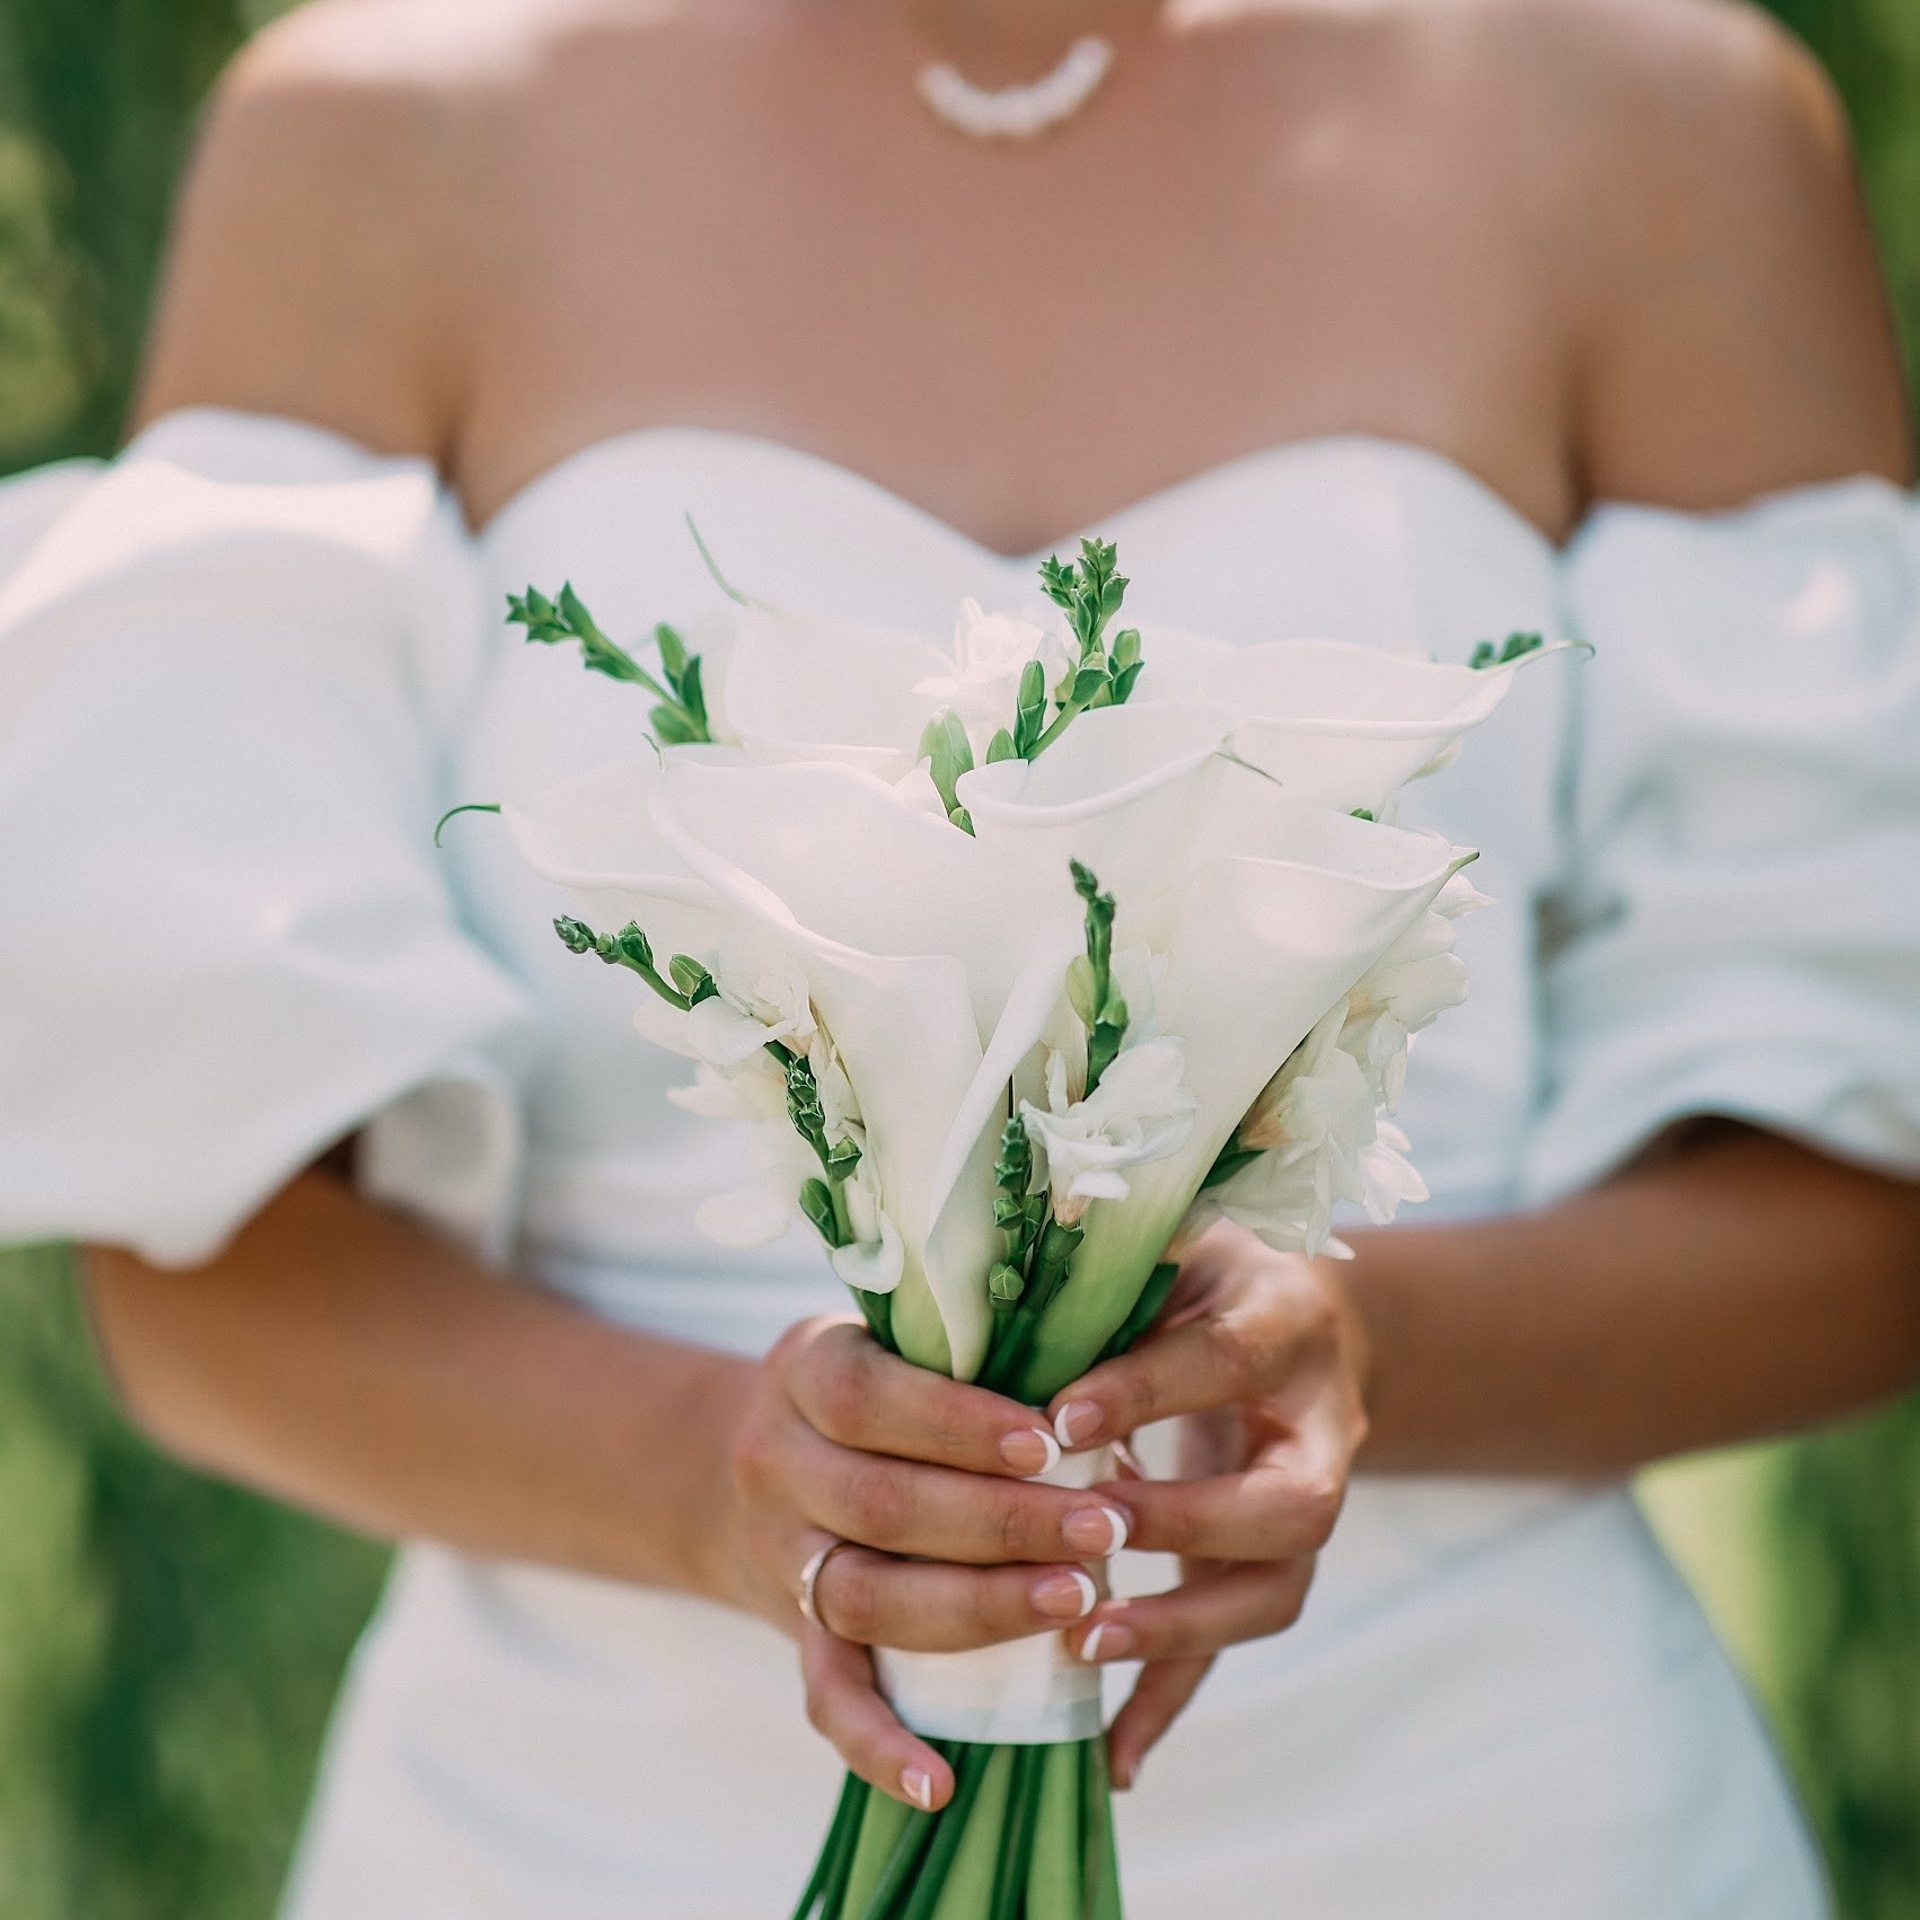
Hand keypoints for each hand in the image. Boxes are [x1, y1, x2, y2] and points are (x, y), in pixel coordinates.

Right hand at [714, 1316, 1136, 1810]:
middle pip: (879, 1504)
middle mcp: (777, 1462)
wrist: (768, 1455)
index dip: (958, 1425)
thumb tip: (1110, 1366)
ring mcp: (781, 1554)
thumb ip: (983, 1350)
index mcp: (805, 1368)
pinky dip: (879, 1747)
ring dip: (976, 1608)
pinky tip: (942, 1782)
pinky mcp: (795, 1632)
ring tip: (1075, 1602)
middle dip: (1002, 1522)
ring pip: (862, 1599)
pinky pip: (826, 1696)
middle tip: (1105, 1528)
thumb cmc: (890, 1380)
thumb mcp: (908, 1339)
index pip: (868, 1397)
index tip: (1051, 1442)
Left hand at [1045, 1222, 1369, 1787]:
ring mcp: (1306, 1504)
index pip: (1225, 1359)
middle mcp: (1320, 1424)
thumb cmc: (1200, 1264)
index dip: (1146, 1391)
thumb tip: (1019, 1237)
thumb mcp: (1170, 1233)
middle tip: (1085, 1530)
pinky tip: (1108, 1756)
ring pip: (1274, 1588)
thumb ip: (1113, 1249)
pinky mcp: (1270, 1564)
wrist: (1297, 1316)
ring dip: (1181, 1627)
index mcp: (1287, 1322)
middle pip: (1286, 1502)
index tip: (1057, 1418)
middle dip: (1186, 1524)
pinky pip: (1231, 1646)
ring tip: (1083, 1643)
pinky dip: (1170, 1701)